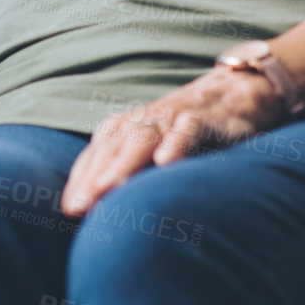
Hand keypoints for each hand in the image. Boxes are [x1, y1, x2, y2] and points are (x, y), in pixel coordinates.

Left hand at [59, 66, 284, 216]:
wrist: (235, 94)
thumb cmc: (185, 131)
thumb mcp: (155, 148)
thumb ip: (130, 170)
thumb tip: (100, 210)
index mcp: (129, 127)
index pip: (99, 153)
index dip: (82, 179)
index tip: (69, 210)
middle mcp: (147, 120)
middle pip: (115, 147)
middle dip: (94, 177)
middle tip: (77, 207)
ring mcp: (175, 117)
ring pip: (145, 136)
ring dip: (124, 162)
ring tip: (107, 188)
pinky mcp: (207, 119)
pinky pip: (189, 128)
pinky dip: (176, 142)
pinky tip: (165, 161)